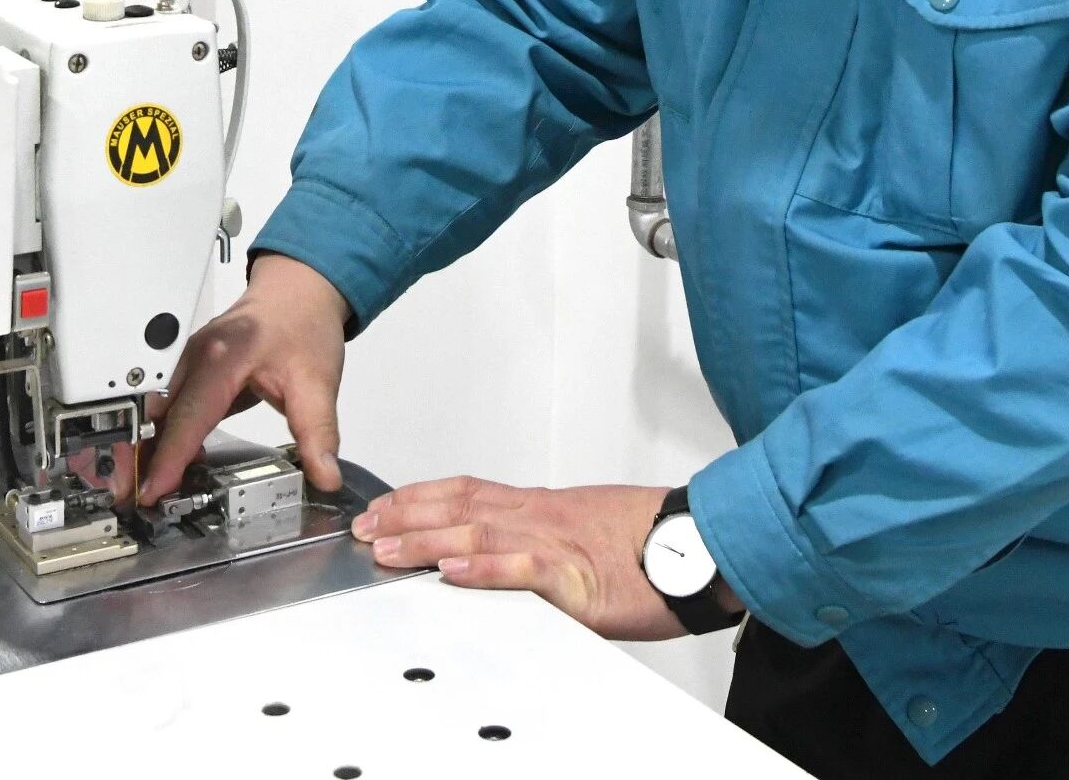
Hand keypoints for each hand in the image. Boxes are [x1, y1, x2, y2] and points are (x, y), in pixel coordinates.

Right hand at [143, 253, 351, 496]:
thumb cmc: (304, 325)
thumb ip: (318, 432)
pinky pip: (166, 405)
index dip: (168, 459)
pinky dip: (162, 435)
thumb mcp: (317, 381)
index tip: (151, 492)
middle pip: (158, 415)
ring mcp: (188, 360)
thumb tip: (324, 475)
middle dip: (140, 458)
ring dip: (145, 448)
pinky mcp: (189, 367)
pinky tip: (169, 464)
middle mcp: (195, 356)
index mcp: (222, 358)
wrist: (300, 291)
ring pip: (155, 411)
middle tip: (130, 498)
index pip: (188, 417)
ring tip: (142, 489)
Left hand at [353, 477, 714, 640]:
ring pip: (480, 532)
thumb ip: (549, 541)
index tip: (386, 503)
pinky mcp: (577, 578)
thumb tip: (517, 555)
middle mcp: (544, 517)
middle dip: (407, 516)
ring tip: (386, 548)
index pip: (471, 489)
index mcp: (546, 507)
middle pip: (462, 506)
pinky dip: (484, 568)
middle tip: (364, 526)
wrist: (705, 543)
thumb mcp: (592, 532)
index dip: (423, 495)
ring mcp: (558, 544)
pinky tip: (453, 570)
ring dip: (427, 539)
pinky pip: (522, 570)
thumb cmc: (656, 542)